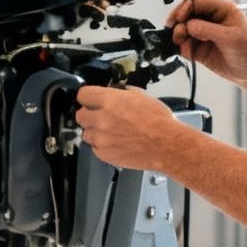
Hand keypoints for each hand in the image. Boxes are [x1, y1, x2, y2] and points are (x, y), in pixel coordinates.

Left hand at [74, 85, 188, 171]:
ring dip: (95, 132)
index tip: (91, 100)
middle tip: (101, 117)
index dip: (88, 97)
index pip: (83, 95)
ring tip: (111, 133)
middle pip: (80, 115)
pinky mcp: (104, 154)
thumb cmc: (158, 121)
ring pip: (86, 133)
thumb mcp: (141, 97)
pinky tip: (116, 143)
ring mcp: (101, 138)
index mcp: (109, 101)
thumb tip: (116, 92)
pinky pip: (95, 148)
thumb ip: (123, 94)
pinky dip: (102, 146)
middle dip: (90, 115)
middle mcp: (101, 119)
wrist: (166, 145)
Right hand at [164, 0, 246, 85]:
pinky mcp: (200, 48)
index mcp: (223, 10)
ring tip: (182, 43)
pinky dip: (182, 48)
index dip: (186, 8)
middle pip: (187, 14)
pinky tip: (186, 52)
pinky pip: (184, 44)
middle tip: (175, 31)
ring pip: (183, 30)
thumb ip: (208, 30)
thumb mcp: (231, 38)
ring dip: (179, 36)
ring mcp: (204, 34)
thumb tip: (189, 25)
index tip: (179, 18)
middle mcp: (212, 20)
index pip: (198, 2)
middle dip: (179, 22)